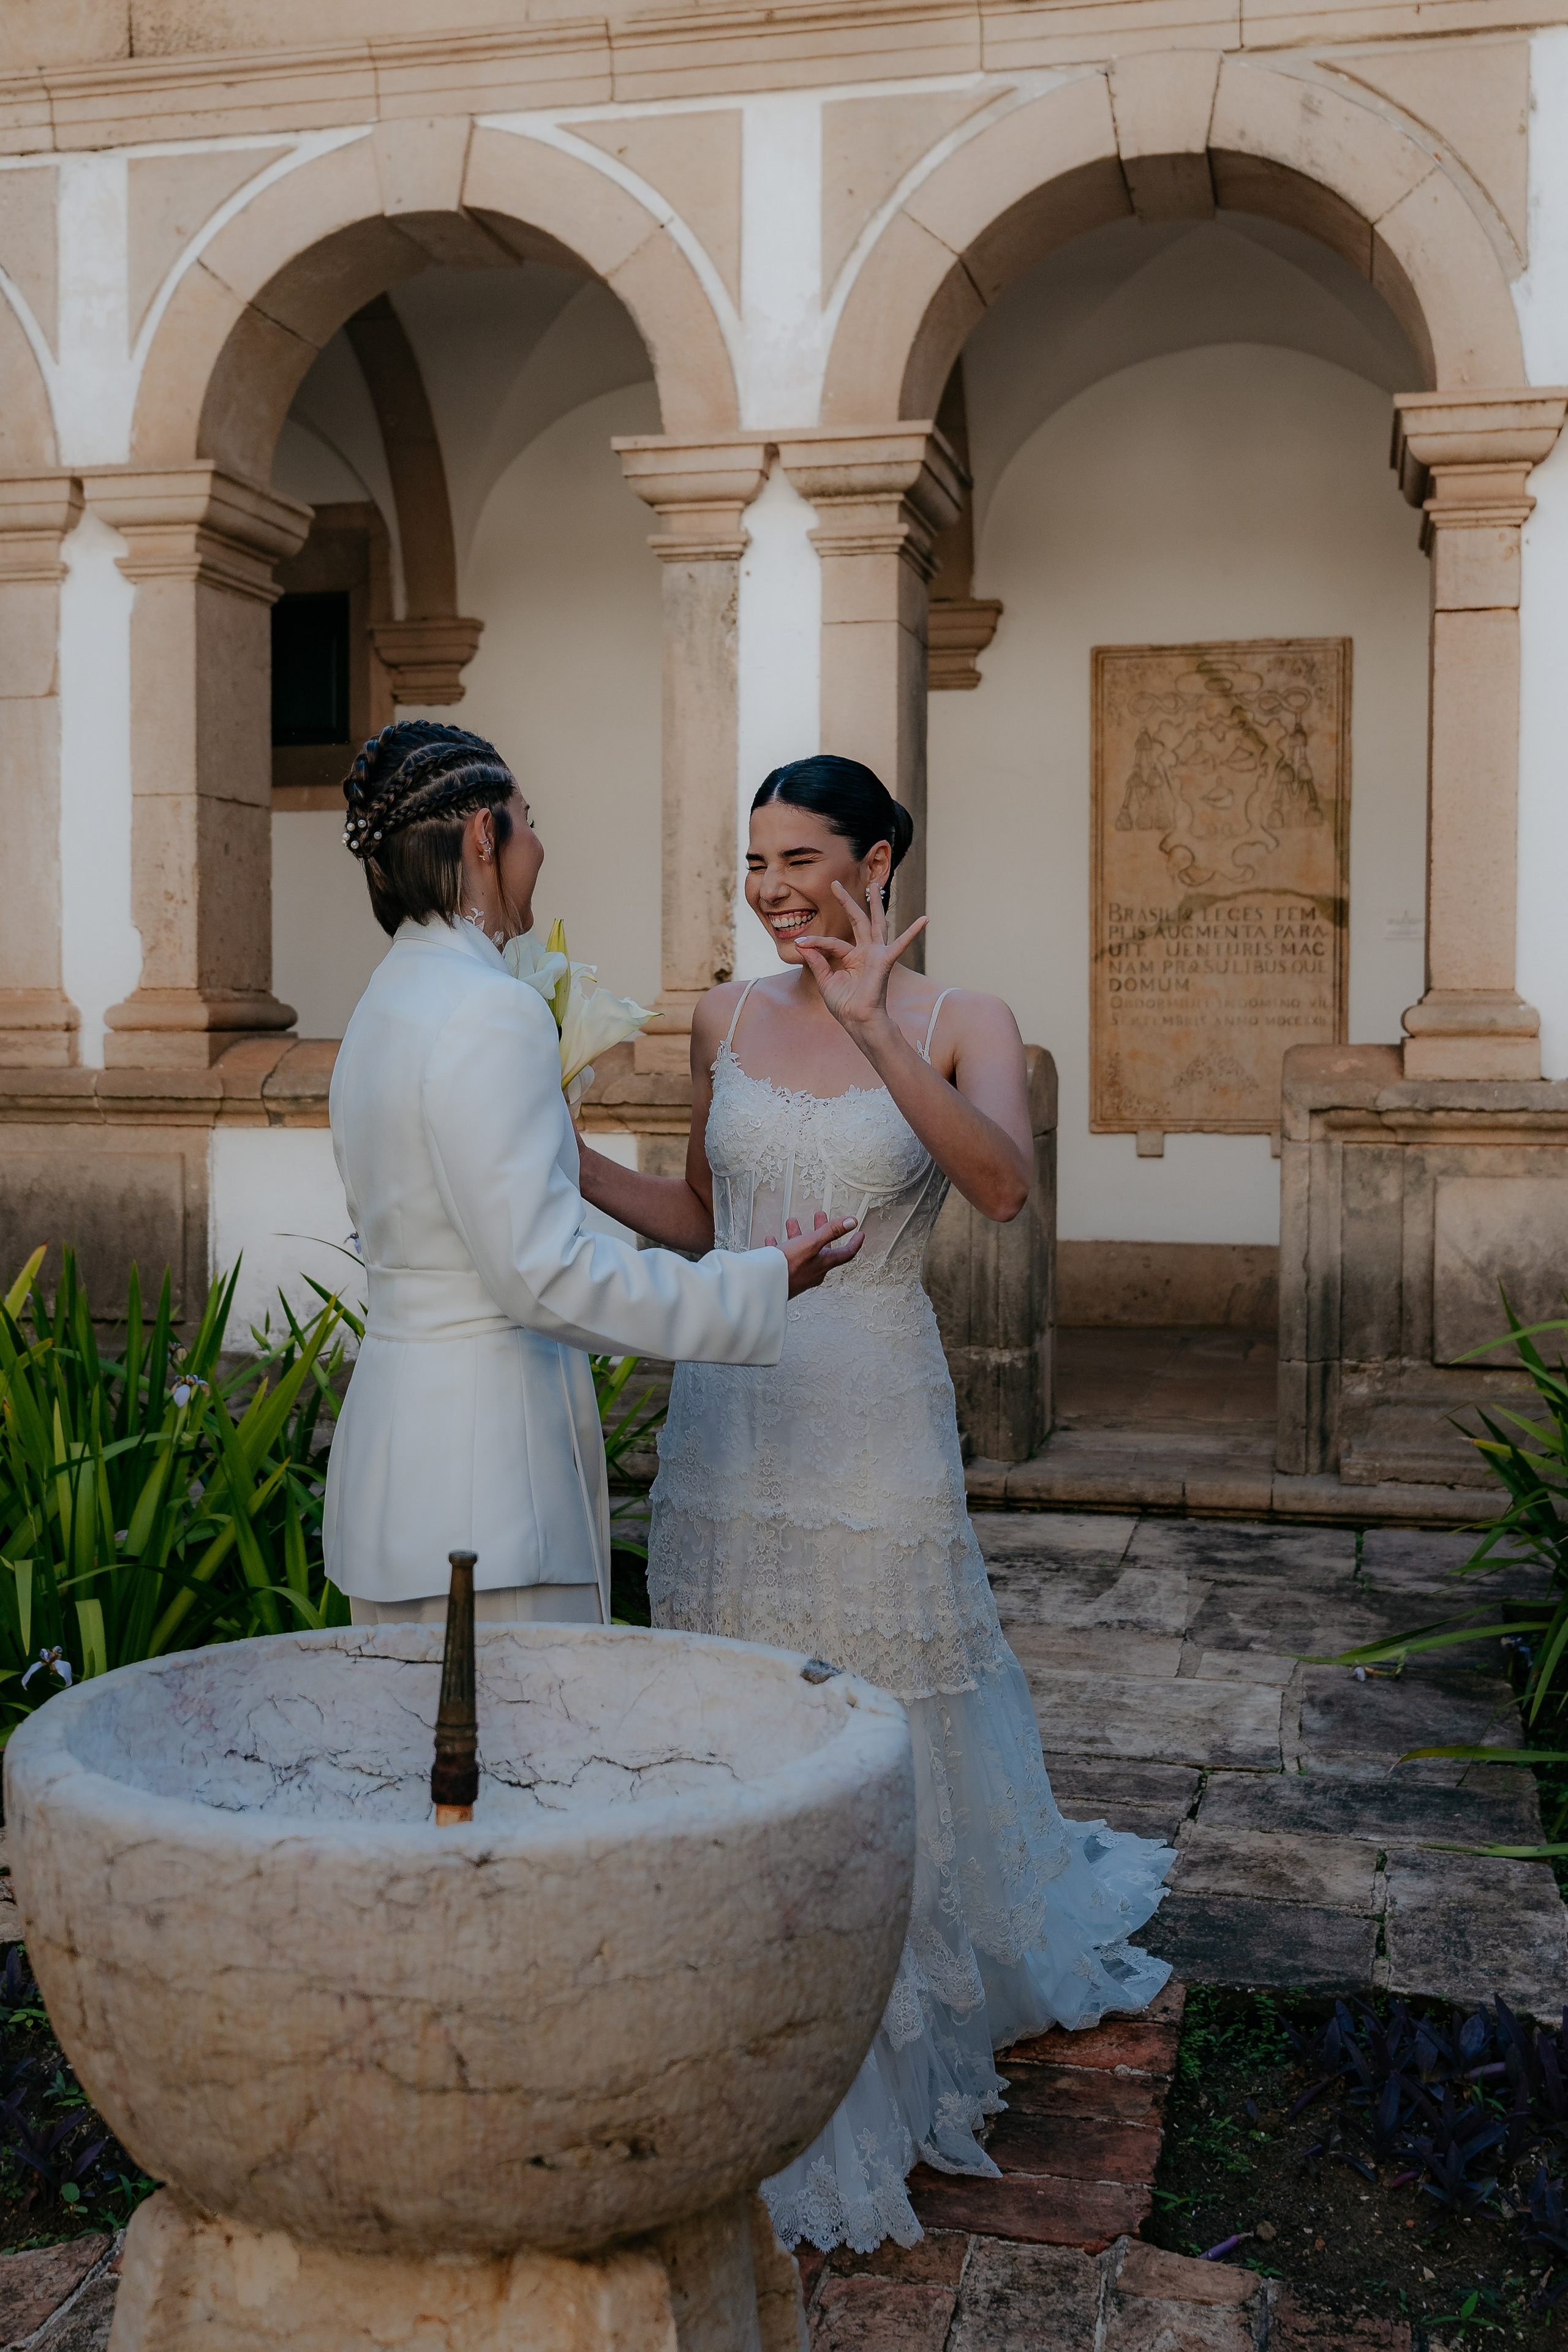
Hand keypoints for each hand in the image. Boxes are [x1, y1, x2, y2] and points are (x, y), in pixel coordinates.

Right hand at [769, 1211, 863, 1296]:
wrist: (764, 1286)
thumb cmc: (788, 1267)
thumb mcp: (811, 1243)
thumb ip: (831, 1231)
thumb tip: (851, 1222)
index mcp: (823, 1263)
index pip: (846, 1253)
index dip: (854, 1242)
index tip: (859, 1234)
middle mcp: (814, 1270)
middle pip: (822, 1249)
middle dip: (821, 1231)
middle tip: (820, 1219)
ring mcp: (799, 1274)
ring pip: (802, 1251)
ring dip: (799, 1235)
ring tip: (793, 1224)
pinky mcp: (785, 1276)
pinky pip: (785, 1258)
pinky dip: (782, 1247)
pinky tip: (774, 1241)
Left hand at [796, 881, 926, 1034]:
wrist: (857, 1021)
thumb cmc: (845, 1006)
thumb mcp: (825, 981)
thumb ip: (817, 961)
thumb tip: (803, 944)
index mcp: (852, 957)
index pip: (832, 942)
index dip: (815, 942)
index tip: (800, 942)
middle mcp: (865, 952)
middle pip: (857, 921)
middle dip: (848, 901)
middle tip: (835, 883)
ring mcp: (876, 954)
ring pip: (875, 923)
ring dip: (875, 904)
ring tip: (874, 885)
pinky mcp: (885, 961)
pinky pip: (900, 944)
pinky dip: (912, 932)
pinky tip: (924, 919)